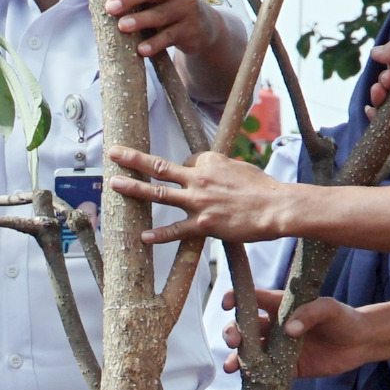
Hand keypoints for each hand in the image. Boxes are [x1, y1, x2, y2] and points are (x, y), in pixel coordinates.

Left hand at [103, 0, 212, 60]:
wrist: (201, 26)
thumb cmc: (163, 8)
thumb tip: (93, 5)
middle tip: (110, 6)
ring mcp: (184, 9)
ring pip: (161, 14)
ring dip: (141, 20)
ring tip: (123, 26)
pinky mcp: (189, 30)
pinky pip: (170, 37)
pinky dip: (155, 44)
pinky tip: (142, 50)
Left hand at [106, 149, 292, 245]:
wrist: (276, 207)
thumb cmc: (262, 189)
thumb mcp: (239, 168)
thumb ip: (218, 169)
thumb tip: (206, 172)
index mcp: (209, 161)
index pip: (185, 163)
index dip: (185, 172)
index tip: (192, 180)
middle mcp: (199, 178)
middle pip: (159, 167)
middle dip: (133, 159)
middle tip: (113, 152)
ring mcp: (198, 201)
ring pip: (159, 193)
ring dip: (134, 188)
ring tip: (114, 184)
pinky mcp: (204, 224)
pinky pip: (176, 230)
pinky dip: (159, 235)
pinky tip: (144, 237)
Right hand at [225, 291, 376, 379]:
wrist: (359, 343)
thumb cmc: (343, 318)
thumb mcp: (329, 309)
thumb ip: (309, 314)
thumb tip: (289, 330)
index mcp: (280, 306)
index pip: (252, 299)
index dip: (236, 298)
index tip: (227, 303)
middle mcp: (274, 327)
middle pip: (244, 328)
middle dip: (233, 333)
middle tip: (234, 340)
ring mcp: (278, 349)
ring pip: (250, 353)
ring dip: (236, 358)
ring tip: (231, 366)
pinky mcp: (286, 369)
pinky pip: (266, 373)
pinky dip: (255, 377)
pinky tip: (248, 380)